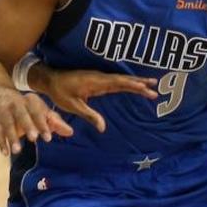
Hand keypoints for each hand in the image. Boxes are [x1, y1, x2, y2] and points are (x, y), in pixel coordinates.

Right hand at [0, 88, 73, 154]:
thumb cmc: (26, 108)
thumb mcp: (40, 112)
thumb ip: (55, 122)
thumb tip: (70, 132)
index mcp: (31, 101)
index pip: (38, 112)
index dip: (43, 124)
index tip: (48, 138)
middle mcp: (17, 104)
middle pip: (22, 114)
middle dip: (28, 126)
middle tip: (33, 138)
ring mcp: (5, 113)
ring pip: (8, 124)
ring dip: (12, 137)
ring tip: (17, 150)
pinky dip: (1, 142)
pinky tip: (6, 153)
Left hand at [34, 66, 157, 133]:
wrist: (50, 80)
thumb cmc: (60, 93)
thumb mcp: (73, 106)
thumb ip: (89, 115)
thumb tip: (102, 128)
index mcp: (95, 82)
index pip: (118, 83)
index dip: (132, 85)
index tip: (145, 88)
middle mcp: (100, 77)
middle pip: (124, 80)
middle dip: (140, 84)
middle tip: (155, 89)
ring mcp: (100, 77)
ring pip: (121, 79)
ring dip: (136, 82)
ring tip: (151, 85)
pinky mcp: (98, 80)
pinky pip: (116, 81)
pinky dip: (128, 82)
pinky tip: (135, 86)